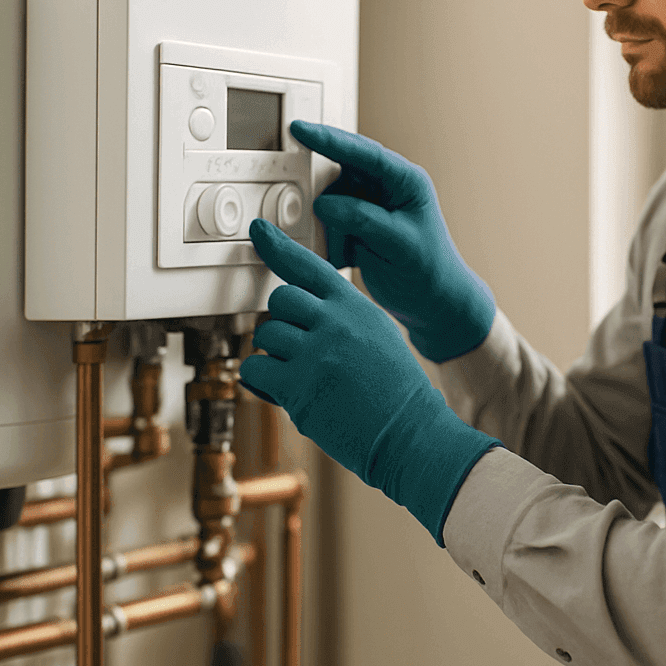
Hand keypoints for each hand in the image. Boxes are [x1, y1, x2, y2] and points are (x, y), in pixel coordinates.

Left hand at [239, 218, 501, 544]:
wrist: (411, 434)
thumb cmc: (398, 394)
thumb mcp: (379, 336)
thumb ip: (345, 319)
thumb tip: (307, 315)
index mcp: (356, 307)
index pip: (310, 267)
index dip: (279, 248)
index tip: (259, 232)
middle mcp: (334, 323)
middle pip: (281, 301)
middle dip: (282, 323)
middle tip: (298, 350)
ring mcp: (315, 353)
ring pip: (266, 336)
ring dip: (275, 356)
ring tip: (301, 378)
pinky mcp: (297, 386)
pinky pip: (255, 368)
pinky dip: (261, 381)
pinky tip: (283, 392)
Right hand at [289, 118, 495, 362]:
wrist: (432, 305)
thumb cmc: (429, 270)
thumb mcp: (400, 242)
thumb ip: (363, 218)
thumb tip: (324, 202)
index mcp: (405, 181)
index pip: (364, 153)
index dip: (331, 140)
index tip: (301, 132)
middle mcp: (386, 189)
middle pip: (343, 166)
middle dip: (316, 164)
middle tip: (288, 160)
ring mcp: (369, 207)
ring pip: (332, 192)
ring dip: (315, 200)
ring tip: (307, 212)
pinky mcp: (356, 228)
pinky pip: (330, 220)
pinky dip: (319, 228)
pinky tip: (316, 237)